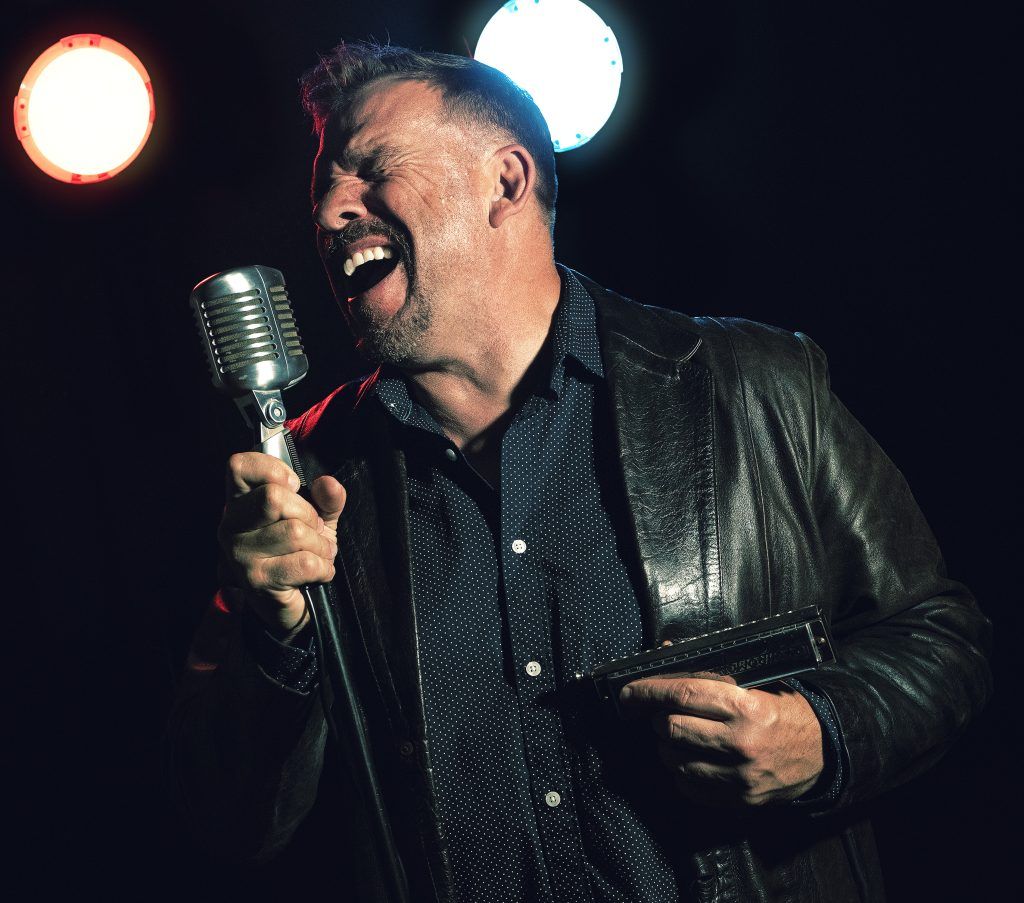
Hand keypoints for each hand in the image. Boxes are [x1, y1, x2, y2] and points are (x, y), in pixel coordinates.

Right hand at [218, 451, 345, 636]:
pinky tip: (315, 573)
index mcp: (241, 500)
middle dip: (308, 515)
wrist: (295, 601)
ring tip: (316, 554)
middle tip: (312, 530)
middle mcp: (232, 524)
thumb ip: (326, 498)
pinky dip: (323, 568)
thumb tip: (329, 484)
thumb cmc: (299, 552)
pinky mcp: (257, 580)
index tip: (294, 487)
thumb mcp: (317, 518)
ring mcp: (240, 554)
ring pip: (295, 532)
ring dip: (319, 546)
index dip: (273, 469)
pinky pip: (305, 563)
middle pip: (273, 498)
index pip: (239, 465)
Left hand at [618, 673, 823, 805]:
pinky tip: (693, 757)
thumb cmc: (785, 710)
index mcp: (744, 706)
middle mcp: (740, 743)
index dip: (648, 691)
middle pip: (671, 729)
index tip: (628, 692)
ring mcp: (739, 776)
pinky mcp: (739, 799)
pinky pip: (689, 786)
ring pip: (674, 759)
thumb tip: (664, 654)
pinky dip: (682, 770)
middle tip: (661, 712)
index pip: (682, 695)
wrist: (824, 752)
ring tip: (680, 734)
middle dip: (658, 718)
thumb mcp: (755, 681)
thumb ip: (709, 671)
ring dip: (668, 745)